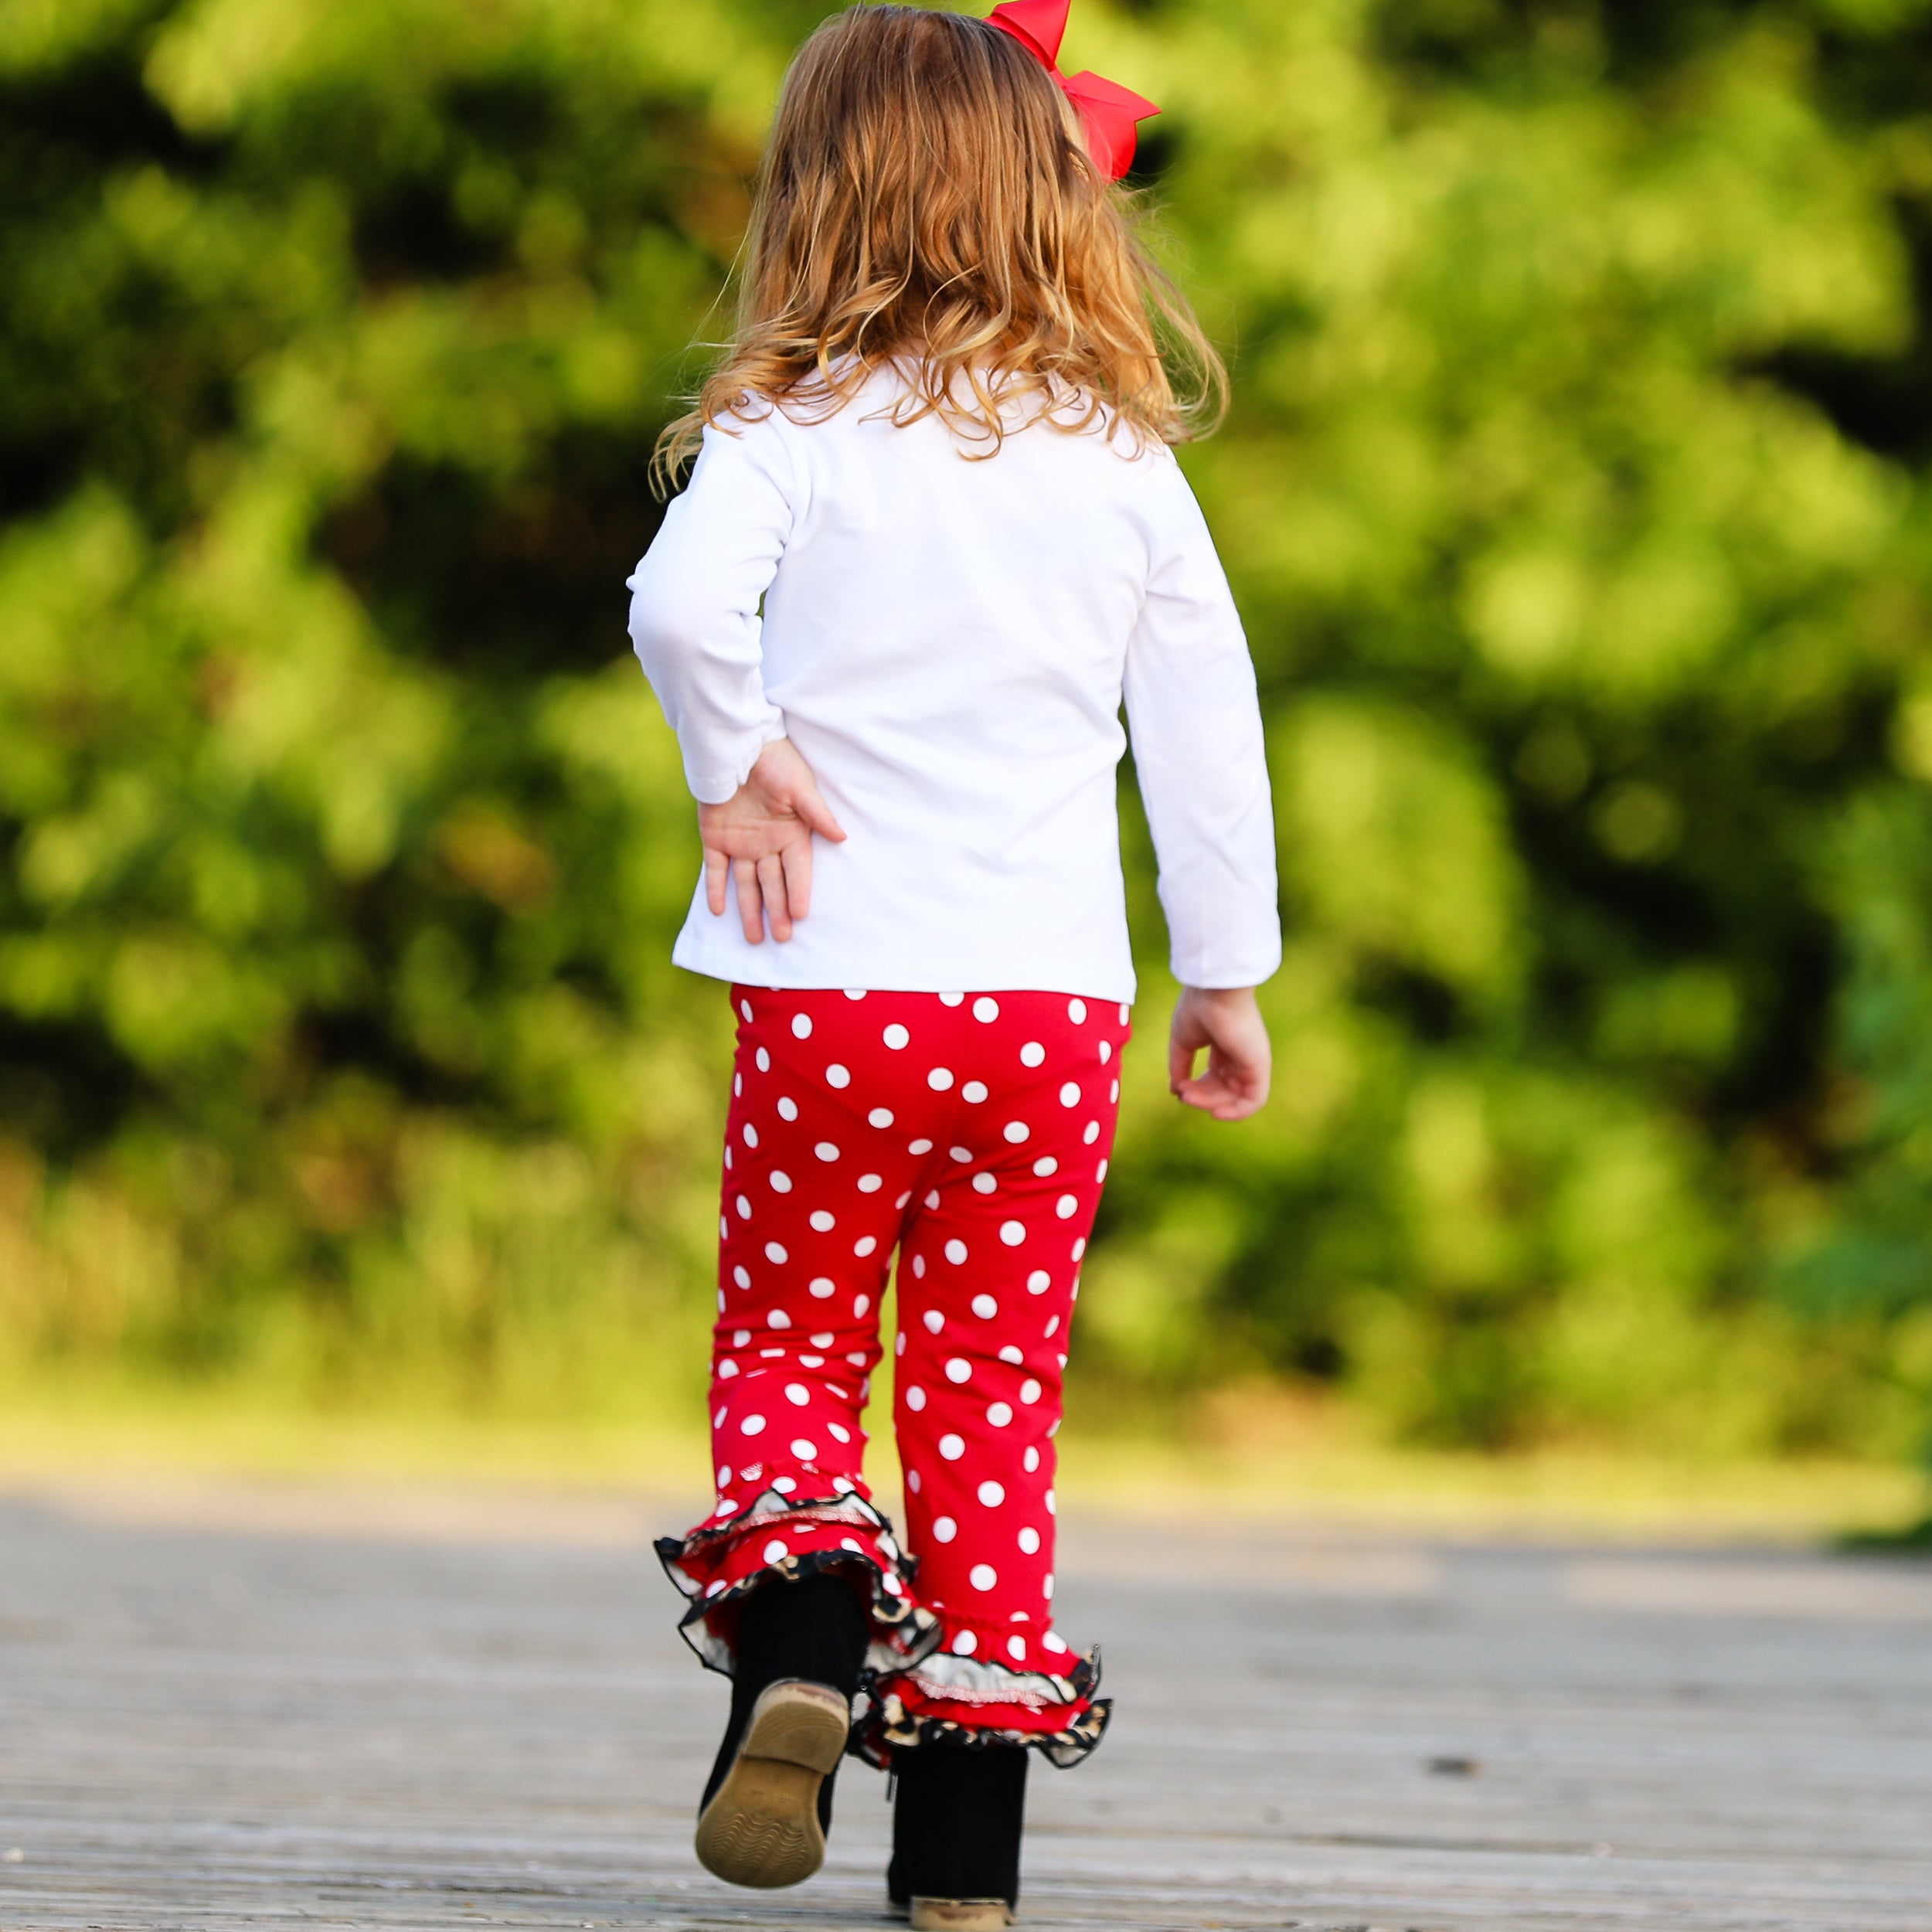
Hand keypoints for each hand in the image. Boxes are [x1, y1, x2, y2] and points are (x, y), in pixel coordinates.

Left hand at [699, 738, 846, 943]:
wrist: (737, 744)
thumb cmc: (776, 761)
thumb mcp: (800, 787)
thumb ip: (817, 814)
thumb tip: (841, 837)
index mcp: (791, 834)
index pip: (797, 871)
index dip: (799, 892)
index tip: (801, 915)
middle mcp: (767, 844)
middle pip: (773, 885)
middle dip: (777, 911)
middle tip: (781, 937)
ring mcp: (740, 843)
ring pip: (746, 884)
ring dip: (749, 910)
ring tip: (754, 938)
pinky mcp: (715, 837)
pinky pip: (715, 868)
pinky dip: (716, 888)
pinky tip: (719, 911)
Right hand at [1168, 985, 1270, 1120]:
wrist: (1214, 991)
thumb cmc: (1198, 1008)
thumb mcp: (1182, 1042)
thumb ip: (1180, 1067)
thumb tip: (1176, 1091)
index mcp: (1225, 1047)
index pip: (1214, 1078)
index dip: (1196, 1089)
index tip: (1179, 1088)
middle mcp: (1241, 1056)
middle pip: (1223, 1090)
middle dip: (1201, 1097)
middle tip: (1183, 1094)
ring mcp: (1252, 1061)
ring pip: (1236, 1098)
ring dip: (1211, 1103)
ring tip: (1189, 1097)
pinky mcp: (1260, 1066)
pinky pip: (1254, 1101)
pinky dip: (1237, 1112)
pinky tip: (1216, 1112)